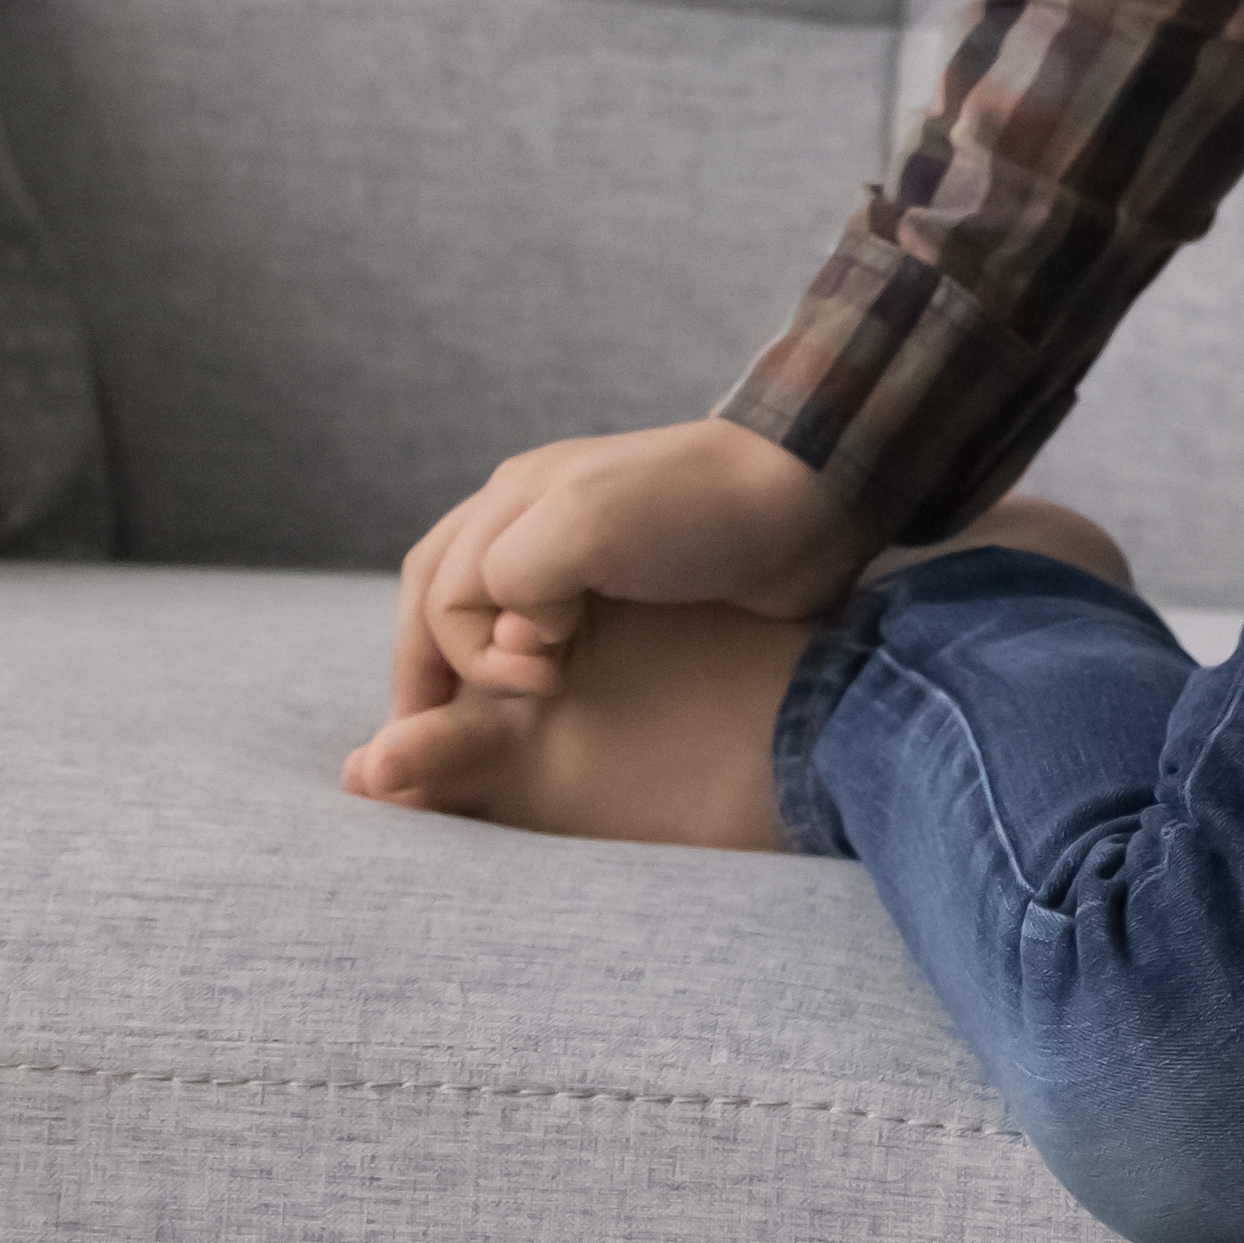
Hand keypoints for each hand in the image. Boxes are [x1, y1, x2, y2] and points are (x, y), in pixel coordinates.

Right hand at [367, 416, 874, 752]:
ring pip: (488, 619)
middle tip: (438, 742)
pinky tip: (546, 703)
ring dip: (477, 672)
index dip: (459, 652)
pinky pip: (545, 633)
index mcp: (514, 500)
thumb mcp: (581, 527)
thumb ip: (512, 576)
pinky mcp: (623, 590)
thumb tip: (512, 636)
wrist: (810, 502)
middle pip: (442, 600)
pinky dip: (527, 671)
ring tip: (492, 728)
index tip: (534, 684)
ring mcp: (578, 555)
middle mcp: (532, 522)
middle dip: (433, 670)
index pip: (437, 592)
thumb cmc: (697, 512)